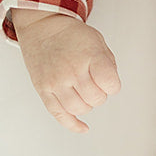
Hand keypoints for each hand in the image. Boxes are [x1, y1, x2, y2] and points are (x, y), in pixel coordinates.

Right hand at [12, 9, 121, 132]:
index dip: (113, 85)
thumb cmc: (72, 35)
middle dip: (100, 94)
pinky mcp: (43, 90)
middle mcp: (72, 70)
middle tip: (93, 83)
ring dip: (87, 105)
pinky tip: (83, 128)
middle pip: (96, 100)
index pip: (111, 85)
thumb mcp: (98, 42)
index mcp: (90, 56)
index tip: (108, 80)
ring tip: (83, 91)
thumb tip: (110, 88)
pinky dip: (73, 124)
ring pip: (79, 109)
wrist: (42, 27)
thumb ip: (108, 65)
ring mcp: (56, 82)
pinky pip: (59, 114)